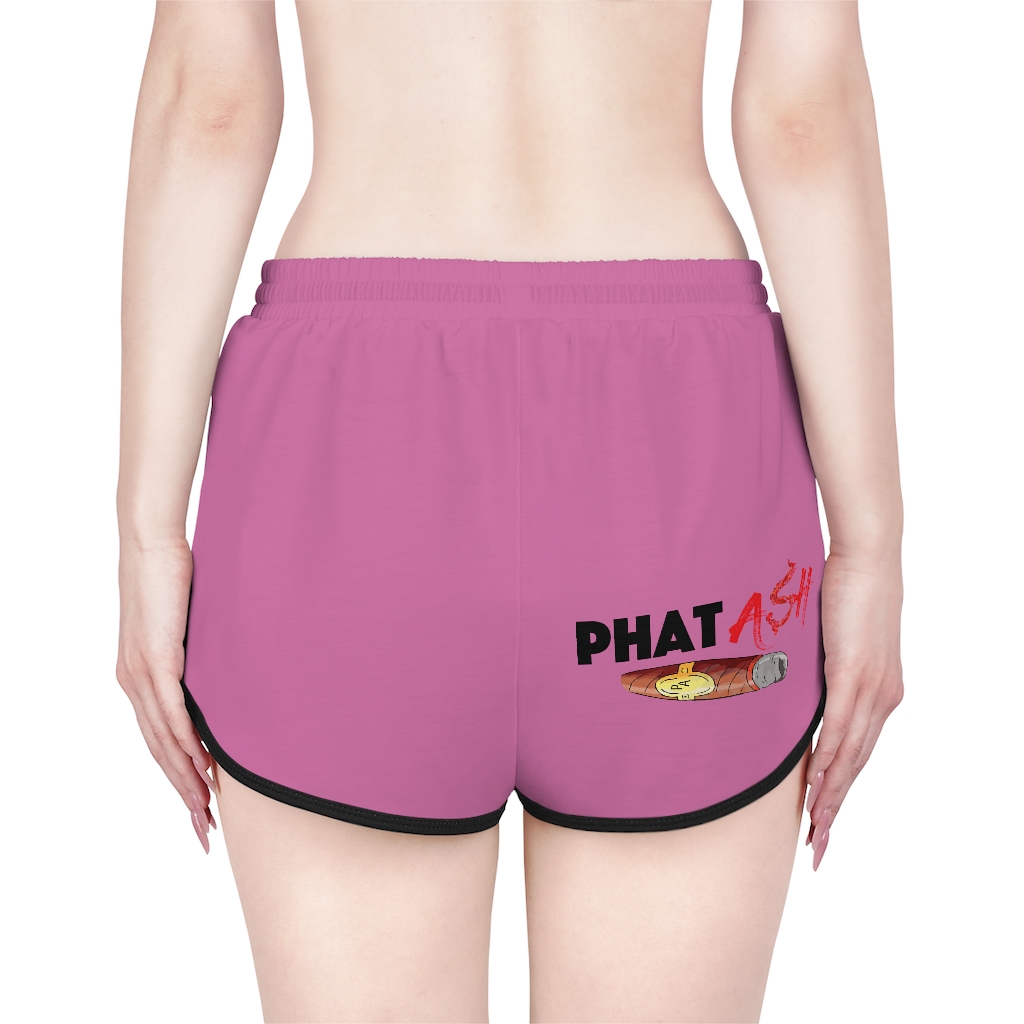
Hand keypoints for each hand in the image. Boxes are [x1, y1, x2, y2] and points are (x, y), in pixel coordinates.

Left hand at [116, 537, 215, 851]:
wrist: (151, 545)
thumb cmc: (172, 580)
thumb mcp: (187, 629)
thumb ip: (197, 660)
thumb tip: (226, 679)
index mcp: (139, 679)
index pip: (158, 742)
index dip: (177, 779)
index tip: (199, 810)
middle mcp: (134, 684)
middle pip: (159, 753)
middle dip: (182, 795)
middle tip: (204, 830)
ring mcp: (141, 675)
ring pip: (164, 742)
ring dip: (186, 780)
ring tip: (207, 809)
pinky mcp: (155, 661)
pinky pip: (171, 714)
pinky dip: (186, 745)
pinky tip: (202, 766)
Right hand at [804, 551, 902, 869]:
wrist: (868, 558)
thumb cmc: (849, 591)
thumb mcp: (835, 642)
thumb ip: (824, 671)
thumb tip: (797, 688)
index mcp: (881, 693)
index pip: (860, 753)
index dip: (843, 791)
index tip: (827, 823)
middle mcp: (883, 698)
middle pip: (857, 765)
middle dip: (837, 809)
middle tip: (820, 846)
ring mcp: (872, 689)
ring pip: (851, 754)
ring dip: (832, 795)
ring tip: (815, 827)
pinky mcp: (855, 674)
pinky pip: (840, 727)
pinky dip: (828, 758)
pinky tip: (818, 783)